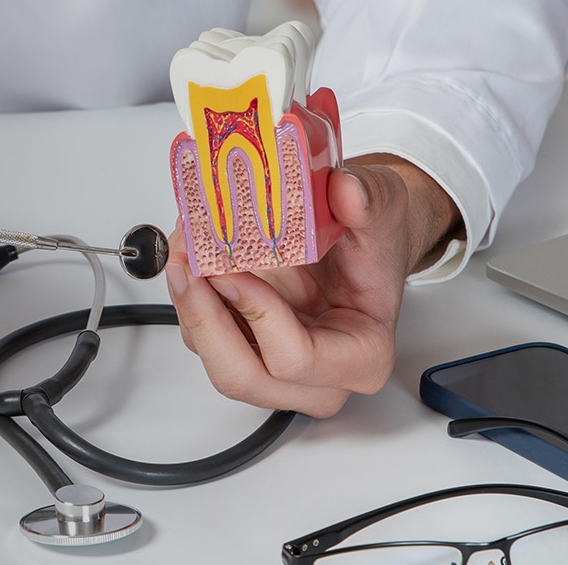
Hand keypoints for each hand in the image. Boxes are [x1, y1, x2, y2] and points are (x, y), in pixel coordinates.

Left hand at [164, 155, 461, 417]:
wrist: (361, 242)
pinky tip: (189, 256)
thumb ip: (370, 201)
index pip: (297, 359)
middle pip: (241, 376)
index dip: (257, 316)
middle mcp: (316, 378)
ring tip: (183, 248)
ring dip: (189, 303)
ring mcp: (274, 367)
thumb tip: (346, 191)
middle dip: (203, 319)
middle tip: (187, 264)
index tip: (233, 272)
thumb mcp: (384, 209)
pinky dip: (190, 296)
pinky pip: (203, 336)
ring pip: (212, 357)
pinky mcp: (244, 347)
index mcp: (362, 357)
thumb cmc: (374, 241)